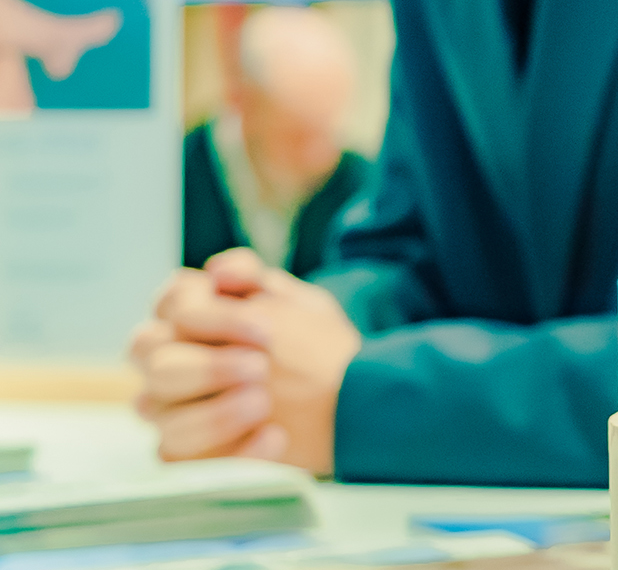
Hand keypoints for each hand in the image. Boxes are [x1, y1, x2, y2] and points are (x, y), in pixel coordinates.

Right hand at [132, 250, 361, 474]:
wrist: (353, 397)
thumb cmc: (315, 346)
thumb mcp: (298, 303)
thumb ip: (256, 280)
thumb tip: (217, 272)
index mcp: (191, 318)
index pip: (170, 303)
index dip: (212, 315)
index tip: (265, 329)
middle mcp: (170, 361)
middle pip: (150, 356)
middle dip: (207, 364)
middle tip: (259, 369)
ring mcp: (173, 408)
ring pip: (153, 411)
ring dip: (211, 410)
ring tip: (263, 404)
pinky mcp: (190, 453)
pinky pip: (177, 459)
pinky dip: (231, 450)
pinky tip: (273, 438)